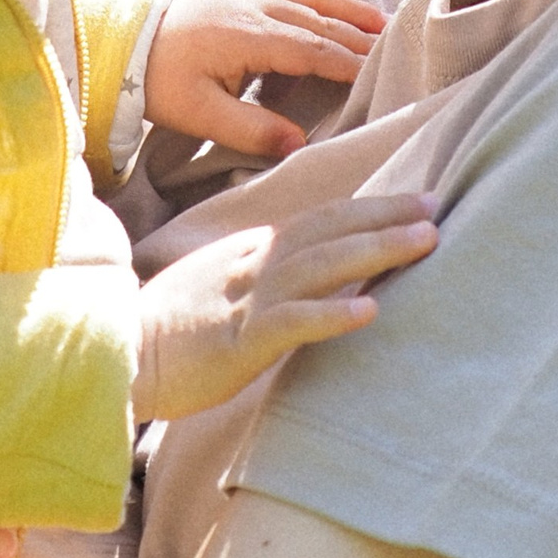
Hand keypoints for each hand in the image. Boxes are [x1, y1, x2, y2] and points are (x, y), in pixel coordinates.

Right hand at [130, 192, 436, 421]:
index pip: (321, 220)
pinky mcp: (237, 341)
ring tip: (423, 242)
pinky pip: (290, 322)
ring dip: (375, 250)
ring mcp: (246, 299)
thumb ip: (270, 276)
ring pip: (320, 265)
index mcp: (253, 252)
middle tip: (437, 209)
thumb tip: (325, 278)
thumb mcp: (225, 288)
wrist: (120, 355)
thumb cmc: (172, 328)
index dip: (371, 208)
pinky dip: (331, 314)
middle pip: (329, 230)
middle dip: (386, 218)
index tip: (419, 202)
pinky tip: (370, 312)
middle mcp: (255, 265)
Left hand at [142, 0, 386, 158]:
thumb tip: (298, 145)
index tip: (379, 79)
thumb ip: (250, 130)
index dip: (348, 66)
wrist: (127, 41)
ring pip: (316, 1)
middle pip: (322, 24)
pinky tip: (347, 7)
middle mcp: (257, 7)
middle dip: (360, 40)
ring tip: (388, 26)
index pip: (312, 51)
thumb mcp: (200, 115)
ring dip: (352, 14)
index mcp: (248, 37)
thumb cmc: (162, 82)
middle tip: (399, 55)